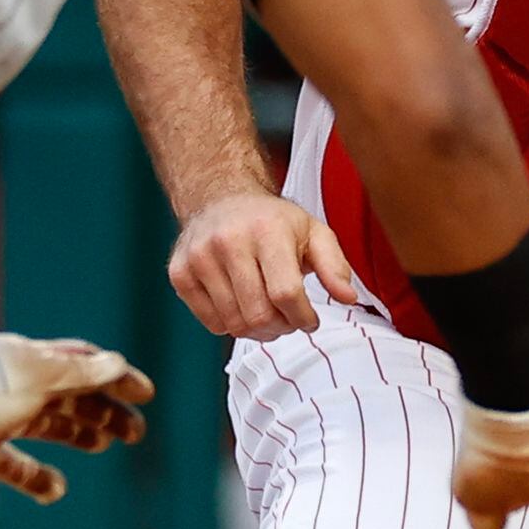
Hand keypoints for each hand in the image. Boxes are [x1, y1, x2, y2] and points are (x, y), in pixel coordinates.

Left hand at [0, 330, 153, 503]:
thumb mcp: (36, 375)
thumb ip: (78, 372)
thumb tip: (117, 364)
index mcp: (31, 360)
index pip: (83, 364)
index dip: (116, 377)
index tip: (146, 394)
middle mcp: (17, 386)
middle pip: (70, 397)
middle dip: (104, 410)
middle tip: (134, 433)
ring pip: (47, 426)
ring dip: (77, 434)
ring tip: (103, 445)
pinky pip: (15, 465)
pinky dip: (36, 478)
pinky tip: (55, 491)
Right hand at [168, 194, 357, 339]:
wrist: (220, 198)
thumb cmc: (272, 221)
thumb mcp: (313, 232)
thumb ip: (334, 265)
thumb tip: (348, 297)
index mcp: (267, 230)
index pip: (286, 294)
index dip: (303, 318)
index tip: (310, 320)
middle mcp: (228, 241)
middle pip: (259, 314)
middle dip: (281, 327)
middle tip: (288, 319)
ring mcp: (199, 258)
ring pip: (235, 324)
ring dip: (258, 330)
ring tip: (267, 313)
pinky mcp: (180, 273)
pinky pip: (211, 323)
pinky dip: (231, 325)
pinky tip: (241, 305)